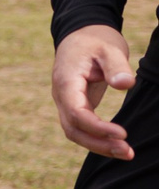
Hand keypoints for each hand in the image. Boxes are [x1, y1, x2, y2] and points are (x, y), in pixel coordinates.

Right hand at [55, 24, 137, 158]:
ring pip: (75, 132)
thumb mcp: (109, 48)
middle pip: (73, 129)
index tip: (122, 134)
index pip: (77, 113)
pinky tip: (116, 144)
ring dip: (98, 146)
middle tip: (127, 152)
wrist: (81, 35)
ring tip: (126, 152)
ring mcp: (66, 102)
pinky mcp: (75, 106)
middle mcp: (61, 96)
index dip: (98, 127)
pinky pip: (81, 128)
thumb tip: (126, 84)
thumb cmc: (95, 41)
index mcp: (66, 82)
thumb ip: (117, 66)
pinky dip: (97, 139)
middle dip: (98, 144)